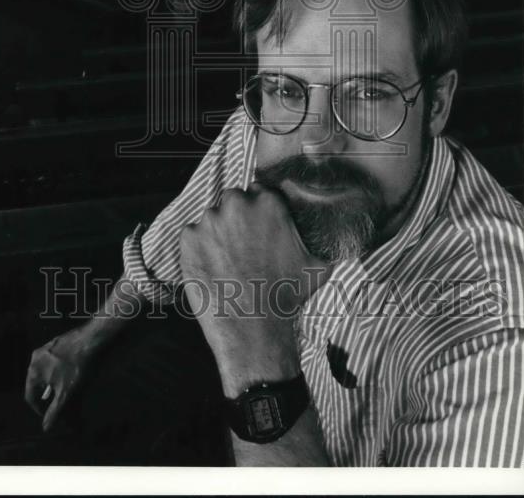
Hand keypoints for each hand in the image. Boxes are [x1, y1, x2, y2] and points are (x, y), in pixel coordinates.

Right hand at [24, 326, 97, 431]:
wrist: (93, 339)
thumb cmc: (78, 367)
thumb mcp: (66, 394)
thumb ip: (54, 412)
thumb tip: (45, 428)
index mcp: (33, 370)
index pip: (29, 396)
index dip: (39, 410)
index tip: (49, 417)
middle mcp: (37, 358)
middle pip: (40, 385)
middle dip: (51, 398)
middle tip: (62, 407)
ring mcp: (47, 348)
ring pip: (49, 374)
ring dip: (57, 387)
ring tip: (70, 395)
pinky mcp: (59, 343)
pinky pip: (56, 364)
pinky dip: (62, 375)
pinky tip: (74, 378)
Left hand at [178, 183, 329, 391]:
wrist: (255, 330)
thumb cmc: (288, 297)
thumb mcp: (317, 263)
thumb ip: (318, 237)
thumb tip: (335, 229)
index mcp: (268, 202)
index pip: (258, 192)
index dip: (258, 212)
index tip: (258, 229)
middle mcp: (237, 204)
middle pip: (232, 201)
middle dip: (237, 219)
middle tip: (243, 247)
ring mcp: (209, 220)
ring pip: (211, 219)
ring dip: (217, 234)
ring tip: (227, 263)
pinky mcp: (189, 239)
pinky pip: (192, 236)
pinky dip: (198, 249)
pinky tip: (212, 269)